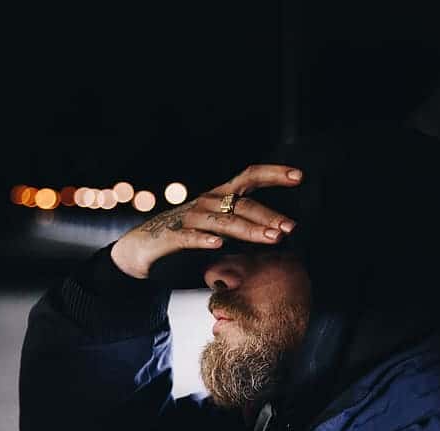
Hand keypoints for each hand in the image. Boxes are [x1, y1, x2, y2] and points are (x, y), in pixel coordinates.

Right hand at [110, 164, 303, 278]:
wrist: (140, 247)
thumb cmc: (183, 235)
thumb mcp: (217, 227)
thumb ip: (242, 226)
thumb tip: (276, 232)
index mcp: (219, 197)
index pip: (249, 178)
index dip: (274, 174)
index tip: (299, 176)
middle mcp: (206, 202)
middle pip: (242, 204)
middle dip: (268, 215)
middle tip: (289, 228)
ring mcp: (189, 218)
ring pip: (223, 221)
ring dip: (249, 229)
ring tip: (271, 238)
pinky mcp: (171, 236)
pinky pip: (190, 237)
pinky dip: (204, 240)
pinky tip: (219, 245)